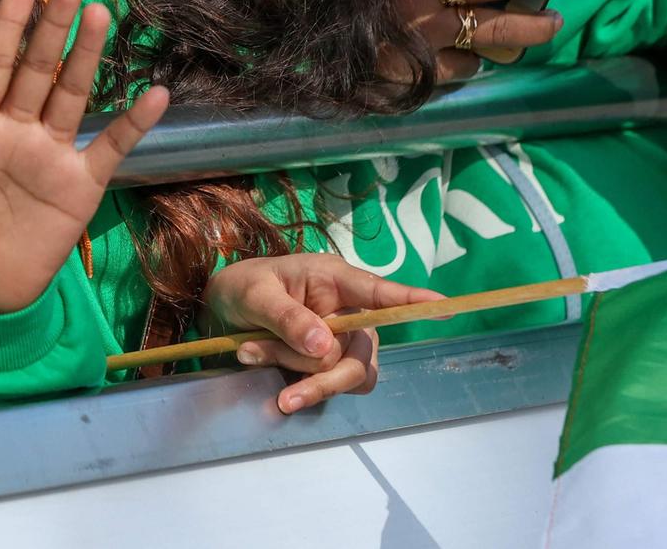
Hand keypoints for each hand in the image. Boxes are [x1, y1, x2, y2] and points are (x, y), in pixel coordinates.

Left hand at [0, 0, 168, 314]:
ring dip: (87, 57)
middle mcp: (13, 130)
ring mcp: (48, 154)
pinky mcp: (79, 186)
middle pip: (35, 69)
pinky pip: (110, 147)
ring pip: (72, 95)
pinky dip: (132, 123)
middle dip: (51, 28)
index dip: (5, 29)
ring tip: (102, 15)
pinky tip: (154, 94)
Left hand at [203, 254, 445, 413]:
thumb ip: (288, 319)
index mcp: (335, 279)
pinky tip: (259, 365)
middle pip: (360, 356)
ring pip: (345, 376)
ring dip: (300, 376)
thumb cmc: (244, 287)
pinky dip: (296, 385)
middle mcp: (348, 312)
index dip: (412, 300)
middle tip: (266, 372)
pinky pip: (327, 387)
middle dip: (318, 373)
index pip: (380, 292)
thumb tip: (326, 348)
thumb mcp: (256, 294)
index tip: (445, 305)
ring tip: (250, 354)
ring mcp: (342, 342)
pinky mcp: (328, 366)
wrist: (222, 308)